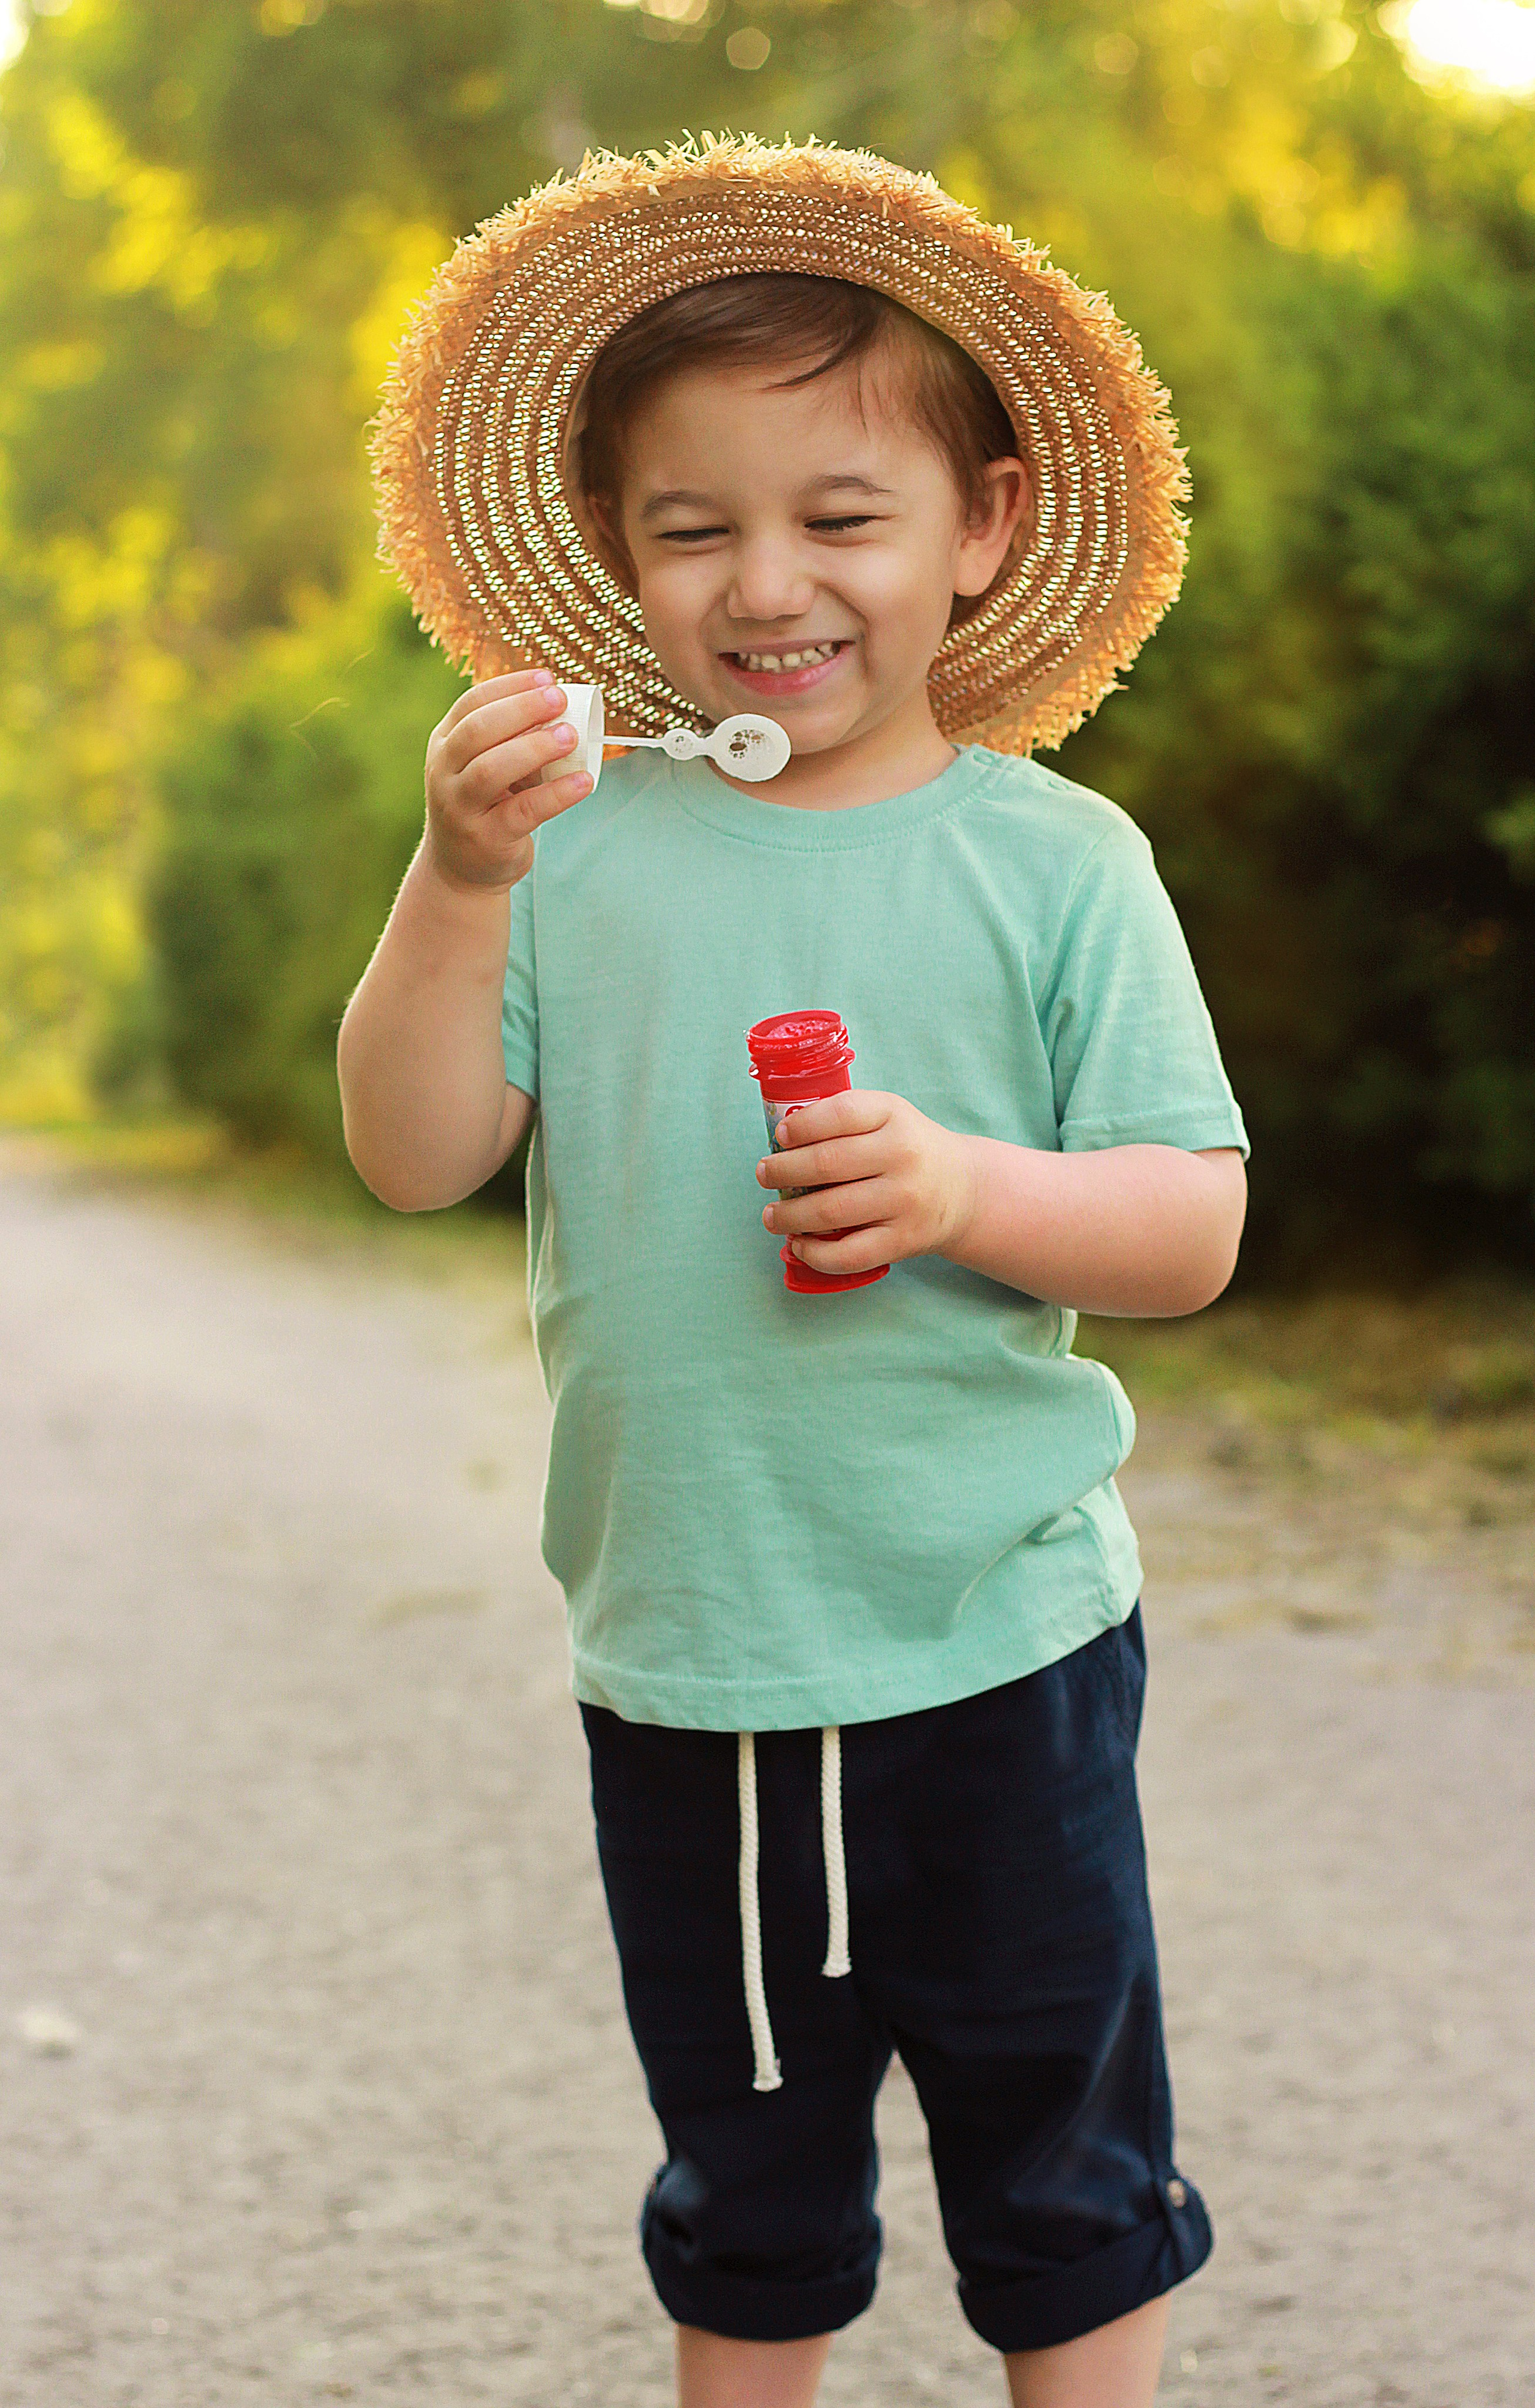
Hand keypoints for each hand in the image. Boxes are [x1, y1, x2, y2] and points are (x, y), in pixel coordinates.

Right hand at [423, 668, 592, 892]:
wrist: (461, 869)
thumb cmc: (486, 805)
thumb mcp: (486, 765)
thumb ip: (511, 739)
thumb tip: (561, 707)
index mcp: (445, 743)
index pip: (472, 703)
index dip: (510, 686)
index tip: (547, 677)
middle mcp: (443, 772)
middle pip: (477, 730)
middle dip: (521, 709)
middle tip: (559, 698)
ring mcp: (459, 807)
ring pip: (491, 770)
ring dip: (534, 748)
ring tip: (570, 736)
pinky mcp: (484, 838)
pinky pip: (522, 811)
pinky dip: (555, 795)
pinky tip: (583, 783)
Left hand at [755, 1090, 977, 1276]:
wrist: (963, 1189)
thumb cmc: (909, 1148)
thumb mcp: (888, 1115)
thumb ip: (843, 1117)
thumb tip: (782, 1137)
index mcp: (894, 1115)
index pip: (840, 1114)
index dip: (802, 1126)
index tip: (780, 1137)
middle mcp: (903, 1156)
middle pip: (827, 1164)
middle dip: (782, 1172)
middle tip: (764, 1175)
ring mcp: (905, 1201)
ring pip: (831, 1211)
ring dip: (789, 1215)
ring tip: (771, 1214)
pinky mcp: (903, 1240)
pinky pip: (849, 1254)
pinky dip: (815, 1253)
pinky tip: (799, 1244)